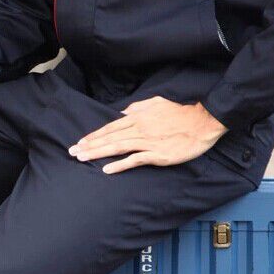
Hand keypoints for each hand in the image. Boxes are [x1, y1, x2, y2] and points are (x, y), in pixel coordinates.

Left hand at [68, 96, 226, 174]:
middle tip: (73, 152)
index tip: (81, 141)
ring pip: (117, 147)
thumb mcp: (155, 103)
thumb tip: (121, 113)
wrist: (201, 122)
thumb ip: (136, 107)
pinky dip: (120, 165)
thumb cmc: (179, 112)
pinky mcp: (157, 154)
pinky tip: (107, 170)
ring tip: (83, 158)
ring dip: (98, 153)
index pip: (110, 127)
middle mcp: (139, 128)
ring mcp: (147, 142)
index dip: (94, 135)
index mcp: (137, 116)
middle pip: (109, 137)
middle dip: (89, 145)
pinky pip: (135, 160)